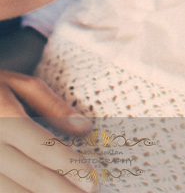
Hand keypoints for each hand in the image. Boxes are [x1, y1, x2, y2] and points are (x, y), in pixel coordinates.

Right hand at [0, 69, 95, 191]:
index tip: (91, 180)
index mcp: (4, 117)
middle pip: (30, 174)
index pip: (41, 146)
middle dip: (61, 189)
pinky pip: (1, 192)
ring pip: (11, 190)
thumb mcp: (21, 85)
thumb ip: (52, 106)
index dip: (67, 165)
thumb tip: (85, 126)